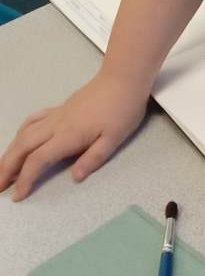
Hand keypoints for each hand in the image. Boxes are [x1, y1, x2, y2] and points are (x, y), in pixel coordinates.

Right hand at [0, 72, 149, 200]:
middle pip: (22, 147)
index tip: (17, 195)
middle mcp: (56, 125)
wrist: (122, 80)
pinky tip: (19, 140)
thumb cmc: (122, 110)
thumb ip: (93, 159)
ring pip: (23, 134)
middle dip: (7, 168)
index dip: (25, 179)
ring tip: (3, 169)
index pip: (38, 160)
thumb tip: (75, 178)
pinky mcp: (59, 109)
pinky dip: (21, 133)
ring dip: (10, 152)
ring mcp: (56, 115)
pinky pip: (32, 121)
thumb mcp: (115, 139)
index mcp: (69, 135)